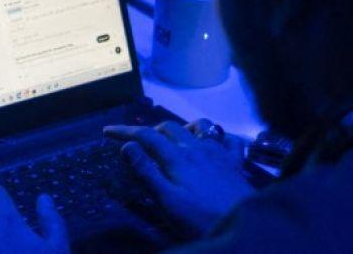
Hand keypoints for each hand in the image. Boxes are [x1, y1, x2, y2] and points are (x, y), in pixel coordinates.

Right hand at [104, 120, 253, 237]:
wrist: (244, 226)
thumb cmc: (200, 219)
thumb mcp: (167, 201)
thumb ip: (146, 172)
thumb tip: (127, 146)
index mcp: (177, 156)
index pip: (146, 135)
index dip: (125, 131)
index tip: (107, 131)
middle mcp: (197, 147)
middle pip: (169, 127)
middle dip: (151, 130)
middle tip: (140, 143)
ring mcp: (219, 152)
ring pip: (199, 126)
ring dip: (183, 128)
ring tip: (176, 140)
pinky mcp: (236, 163)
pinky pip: (229, 139)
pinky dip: (218, 137)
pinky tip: (215, 145)